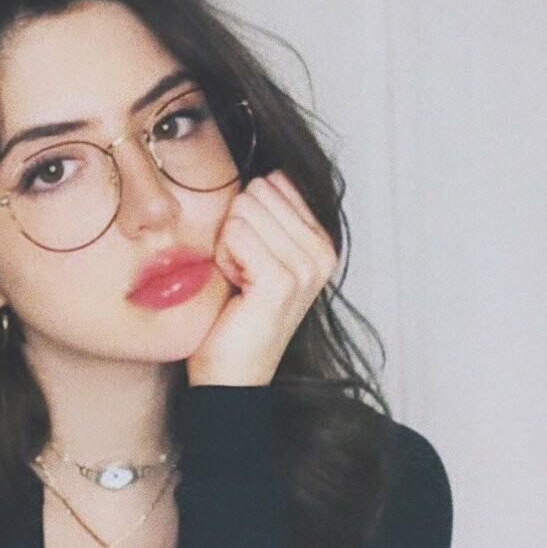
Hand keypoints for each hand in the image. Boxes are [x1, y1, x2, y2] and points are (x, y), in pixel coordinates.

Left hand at [186, 170, 338, 386]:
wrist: (230, 375)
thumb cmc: (235, 317)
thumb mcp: (255, 255)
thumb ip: (266, 214)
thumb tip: (265, 172)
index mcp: (322, 242)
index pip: (275, 183)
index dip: (246, 219)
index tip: (250, 260)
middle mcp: (322, 253)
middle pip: (256, 193)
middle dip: (234, 231)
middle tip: (241, 274)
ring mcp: (306, 267)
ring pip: (243, 210)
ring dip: (227, 247)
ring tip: (239, 283)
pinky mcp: (282, 280)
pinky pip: (235, 232)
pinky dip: (223, 258)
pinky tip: (236, 288)